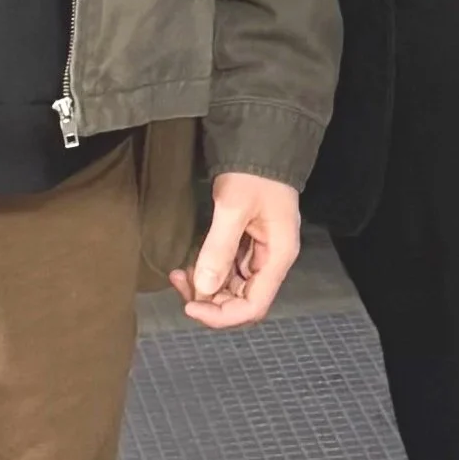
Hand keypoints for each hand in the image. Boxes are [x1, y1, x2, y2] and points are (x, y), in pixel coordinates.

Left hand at [169, 173, 300, 330]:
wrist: (260, 144)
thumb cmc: (254, 172)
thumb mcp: (233, 207)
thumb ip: (219, 248)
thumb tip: (203, 288)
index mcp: (279, 256)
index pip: (253, 306)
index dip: (222, 315)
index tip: (191, 306)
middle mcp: (272, 261)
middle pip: (242, 301)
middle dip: (210, 302)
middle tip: (180, 284)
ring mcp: (260, 254)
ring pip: (232, 289)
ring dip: (206, 288)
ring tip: (180, 274)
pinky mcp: (247, 245)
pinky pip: (228, 272)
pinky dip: (208, 273)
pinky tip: (189, 265)